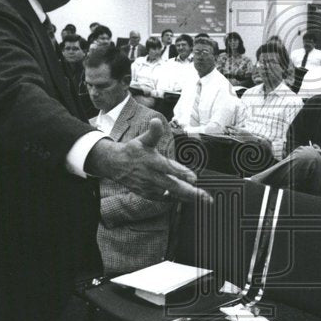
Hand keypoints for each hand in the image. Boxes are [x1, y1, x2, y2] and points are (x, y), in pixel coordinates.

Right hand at [86, 117, 208, 202]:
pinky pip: (164, 199)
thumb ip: (154, 132)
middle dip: (190, 192)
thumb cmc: (133, 150)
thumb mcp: (143, 139)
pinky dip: (176, 199)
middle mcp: (151, 176)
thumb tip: (156, 121)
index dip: (181, 173)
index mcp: (151, 161)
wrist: (115, 164)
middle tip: (205, 196)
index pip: (168, 168)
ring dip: (187, 197)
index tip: (194, 178)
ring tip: (203, 199)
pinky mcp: (148, 194)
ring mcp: (149, 187)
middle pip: (172, 185)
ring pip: (171, 194)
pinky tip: (189, 199)